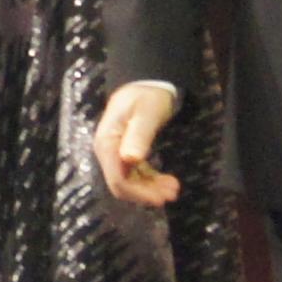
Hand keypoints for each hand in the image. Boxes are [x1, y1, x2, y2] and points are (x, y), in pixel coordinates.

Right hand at [93, 81, 181, 206]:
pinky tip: (167, 180)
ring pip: (130, 182)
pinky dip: (150, 180)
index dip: (138, 193)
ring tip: (174, 188)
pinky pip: (136, 174)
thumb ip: (139, 135)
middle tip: (173, 193)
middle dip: (147, 193)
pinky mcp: (125, 154)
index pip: (118, 179)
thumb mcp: (147, 112)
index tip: (160, 198)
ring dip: (151, 188)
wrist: (146, 83)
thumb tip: (130, 159)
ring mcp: (115, 154)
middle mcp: (107, 151)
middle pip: (123, 184)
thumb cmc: (148, 96)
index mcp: (108, 143)